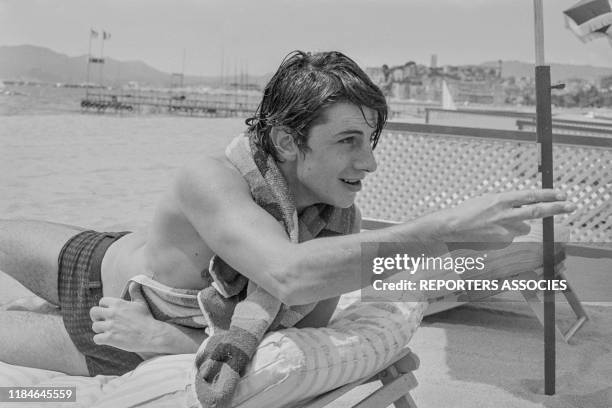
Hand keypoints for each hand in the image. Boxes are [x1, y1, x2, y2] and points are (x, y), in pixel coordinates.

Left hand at [89, 284, 164, 353]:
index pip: (102, 301)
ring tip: (107, 331)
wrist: (151, 335)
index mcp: (118, 303)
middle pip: (93, 312)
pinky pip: (96, 338)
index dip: (104, 307)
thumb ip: (135, 292)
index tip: (108, 312)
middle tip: (103, 321)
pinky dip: (100, 340)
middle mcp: (112, 313)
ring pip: (94, 326)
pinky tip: (108, 339)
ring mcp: (110, 326)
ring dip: (100, 329)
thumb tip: (134, 282)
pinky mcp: (110, 338)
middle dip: (96, 317)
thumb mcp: (141, 303)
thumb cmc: (147, 318)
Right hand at [433, 189, 574, 243]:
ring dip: (518, 224)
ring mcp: (504, 228)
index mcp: (501, 199)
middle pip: (537, 211)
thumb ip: (508, 203)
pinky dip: (505, 233)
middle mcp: (505, 213)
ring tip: (499, 222)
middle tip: (571, 205)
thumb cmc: (469, 211)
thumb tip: (525, 208)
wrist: (453, 226)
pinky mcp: (501, 240)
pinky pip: (511, 235)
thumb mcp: (489, 200)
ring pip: (524, 226)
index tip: (562, 194)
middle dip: (557, 208)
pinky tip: (491, 231)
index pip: (530, 196)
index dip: (548, 195)